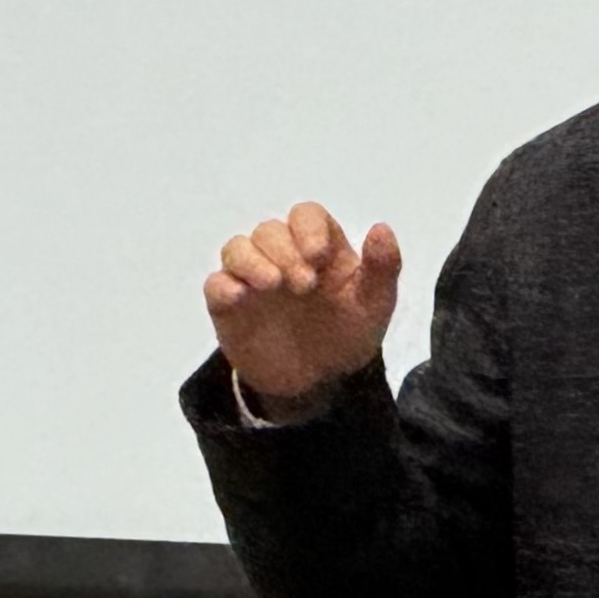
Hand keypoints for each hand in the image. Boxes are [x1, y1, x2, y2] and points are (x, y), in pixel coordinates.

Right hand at [206, 203, 400, 414]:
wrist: (320, 382)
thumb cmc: (347, 332)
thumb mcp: (375, 304)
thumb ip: (383, 268)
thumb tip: (381, 228)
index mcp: (318, 247)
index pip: (306, 215)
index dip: (309, 228)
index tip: (319, 255)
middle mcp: (281, 256)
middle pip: (270, 231)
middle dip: (285, 252)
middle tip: (305, 285)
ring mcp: (252, 279)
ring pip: (237, 249)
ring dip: (252, 261)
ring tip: (273, 284)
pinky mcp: (229, 306)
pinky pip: (215, 285)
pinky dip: (223, 286)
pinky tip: (239, 296)